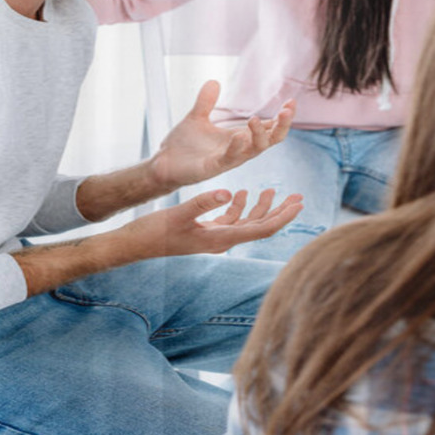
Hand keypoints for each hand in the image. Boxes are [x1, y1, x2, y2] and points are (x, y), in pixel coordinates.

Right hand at [123, 188, 303, 257]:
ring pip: (246, 222)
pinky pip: (231, 219)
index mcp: (220, 239)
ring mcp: (215, 237)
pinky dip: (239, 206)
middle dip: (280, 211)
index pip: (261, 229)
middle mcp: (222, 241)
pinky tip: (242, 192)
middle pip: (260, 227)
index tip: (298, 205)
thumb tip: (229, 191)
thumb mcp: (179, 213)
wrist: (136, 245)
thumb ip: (204, 202)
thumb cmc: (155, 232)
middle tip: (298, 196)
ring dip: (260, 206)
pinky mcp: (206, 231)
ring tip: (272, 190)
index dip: (282, 217)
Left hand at [149, 80, 295, 190]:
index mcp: (239, 137)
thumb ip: (206, 101)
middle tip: (287, 110)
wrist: (163, 163)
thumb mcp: (196, 118)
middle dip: (282, 126)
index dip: (283, 117)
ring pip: (255, 150)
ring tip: (256, 118)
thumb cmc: (183, 145)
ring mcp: (228, 160)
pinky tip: (238, 136)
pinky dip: (236, 147)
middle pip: (271, 140)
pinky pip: (230, 159)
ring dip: (260, 135)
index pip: (269, 128)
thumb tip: (214, 81)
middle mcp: (239, 149)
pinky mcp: (213, 167)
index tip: (292, 101)